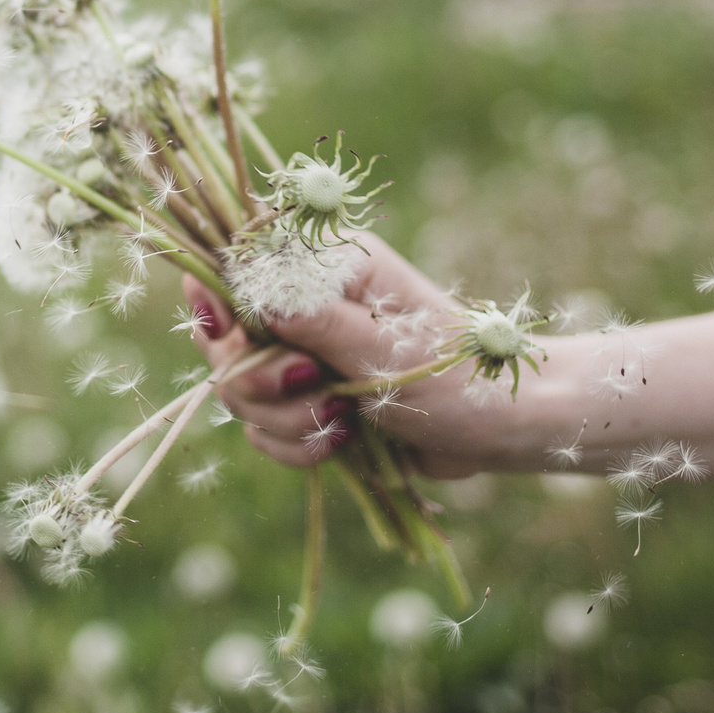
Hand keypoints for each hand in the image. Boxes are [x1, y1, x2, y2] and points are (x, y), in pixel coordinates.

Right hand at [184, 232, 517, 477]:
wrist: (497, 430)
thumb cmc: (455, 374)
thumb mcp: (381, 346)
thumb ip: (310, 318)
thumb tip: (247, 287)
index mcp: (327, 267)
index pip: (239, 267)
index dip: (217, 302)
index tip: (224, 333)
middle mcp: (308, 305)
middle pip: (226, 341)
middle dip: (258, 381)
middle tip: (310, 386)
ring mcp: (305, 356)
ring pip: (242, 394)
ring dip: (286, 421)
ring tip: (343, 422)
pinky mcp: (310, 402)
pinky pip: (265, 430)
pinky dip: (296, 445)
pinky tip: (341, 443)